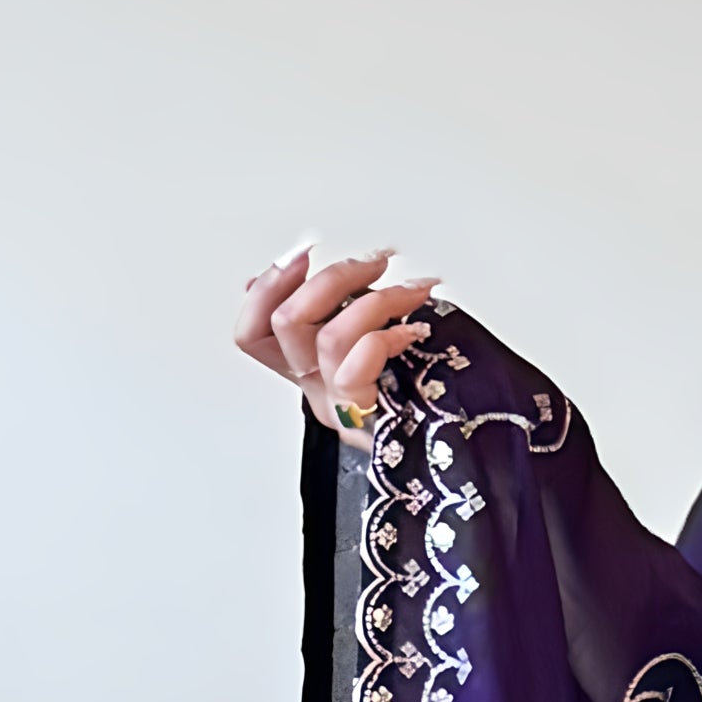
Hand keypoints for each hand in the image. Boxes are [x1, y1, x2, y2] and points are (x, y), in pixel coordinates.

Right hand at [232, 242, 441, 438]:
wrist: (449, 448)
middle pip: (285, 321)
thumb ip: (342, 308)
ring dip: (374, 301)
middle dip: (332, 277)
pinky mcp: (363, 417)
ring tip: (412, 291)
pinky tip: (412, 331)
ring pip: (327, 338)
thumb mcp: (372, 336)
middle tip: (375, 262)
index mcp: (307, 368)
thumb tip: (309, 268)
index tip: (303, 254)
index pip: (252, 331)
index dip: (267, 288)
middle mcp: (314, 387)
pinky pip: (355, 370)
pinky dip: (385, 339)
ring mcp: (336, 405)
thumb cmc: (419, 390)